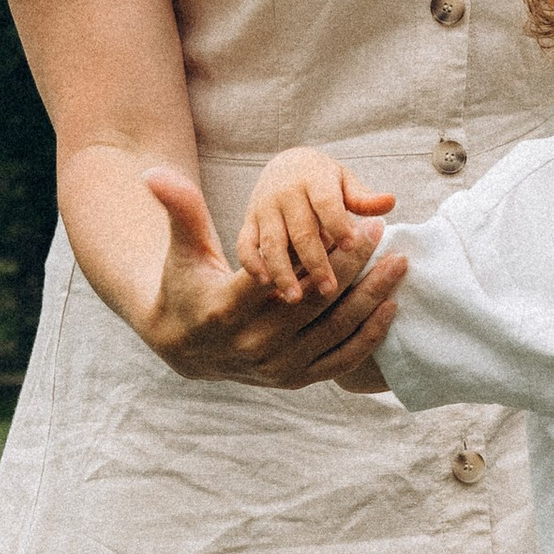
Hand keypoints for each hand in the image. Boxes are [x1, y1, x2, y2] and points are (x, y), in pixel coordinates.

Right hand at [138, 166, 403, 387]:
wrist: (184, 345)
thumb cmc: (186, 284)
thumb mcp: (181, 249)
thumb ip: (179, 210)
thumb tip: (155, 172)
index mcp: (224, 311)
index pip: (281, 278)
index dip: (321, 252)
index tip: (354, 224)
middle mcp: (250, 346)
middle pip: (315, 304)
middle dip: (354, 267)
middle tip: (383, 234)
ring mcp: (274, 367)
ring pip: (333, 333)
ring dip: (371, 299)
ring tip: (398, 264)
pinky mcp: (292, 380)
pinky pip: (339, 362)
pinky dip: (368, 337)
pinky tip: (391, 307)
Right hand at [236, 147, 397, 303]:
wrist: (284, 164)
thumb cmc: (323, 180)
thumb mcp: (344, 182)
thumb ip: (363, 197)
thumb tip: (390, 202)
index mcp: (313, 180)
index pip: (326, 203)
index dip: (338, 224)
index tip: (351, 246)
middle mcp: (286, 194)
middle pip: (301, 230)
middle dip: (315, 261)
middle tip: (329, 290)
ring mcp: (264, 209)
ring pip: (272, 243)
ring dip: (283, 272)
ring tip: (295, 298)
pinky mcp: (249, 222)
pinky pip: (245, 244)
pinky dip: (252, 264)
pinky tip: (265, 284)